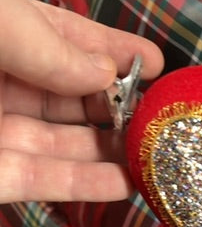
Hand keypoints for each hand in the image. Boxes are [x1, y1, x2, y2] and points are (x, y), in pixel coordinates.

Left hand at [0, 0, 163, 202]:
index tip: (156, 63)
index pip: (64, 41)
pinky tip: (128, 183)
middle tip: (162, 116)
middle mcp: (1, 87)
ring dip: (113, 152)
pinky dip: (87, 185)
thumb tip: (105, 73)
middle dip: (119, 107)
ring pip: (64, 146)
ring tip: (157, 155)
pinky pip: (43, 183)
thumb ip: (45, 45)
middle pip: (72, 98)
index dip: (112, 51)